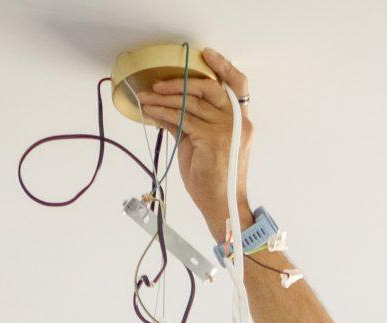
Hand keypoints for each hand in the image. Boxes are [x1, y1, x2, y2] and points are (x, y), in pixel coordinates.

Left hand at [133, 47, 253, 240]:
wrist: (221, 204)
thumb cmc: (214, 179)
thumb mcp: (202, 145)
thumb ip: (191, 124)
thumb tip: (166, 110)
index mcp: (240, 121)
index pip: (239, 84)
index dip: (224, 66)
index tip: (207, 54)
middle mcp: (237, 121)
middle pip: (210, 87)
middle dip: (182, 81)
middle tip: (159, 84)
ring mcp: (226, 128)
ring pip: (191, 102)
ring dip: (164, 98)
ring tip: (145, 97)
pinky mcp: (212, 137)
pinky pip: (182, 117)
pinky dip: (162, 112)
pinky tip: (149, 111)